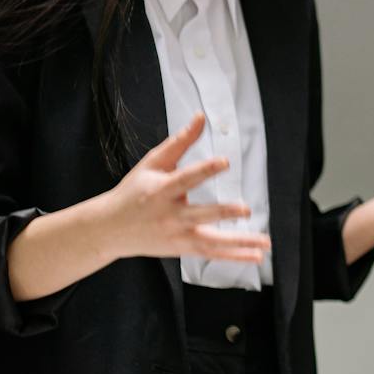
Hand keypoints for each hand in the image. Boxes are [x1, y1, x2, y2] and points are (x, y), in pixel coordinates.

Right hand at [93, 114, 271, 263]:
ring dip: (239, 244)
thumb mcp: (152, 163)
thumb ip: (180, 142)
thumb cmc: (134, 191)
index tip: (224, 162)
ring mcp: (177, 235)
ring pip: (211, 241)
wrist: (109, 228)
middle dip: (223, 212)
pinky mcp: (182, 248)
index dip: (205, 170)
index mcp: (161, 190)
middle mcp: (170, 215)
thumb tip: (200, 117)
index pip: (186, 179)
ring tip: (264, 245)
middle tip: (245, 209)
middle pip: (200, 215)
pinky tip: (255, 256)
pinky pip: (212, 254)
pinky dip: (234, 256)